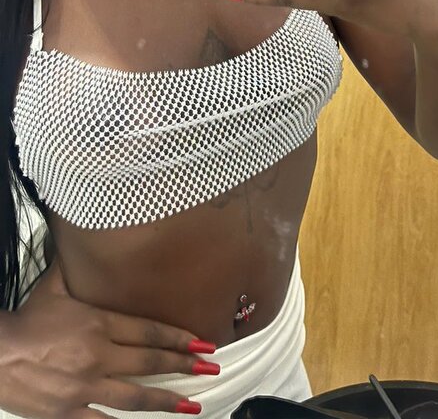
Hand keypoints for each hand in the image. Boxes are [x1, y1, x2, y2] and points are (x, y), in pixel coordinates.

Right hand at [0, 261, 214, 417]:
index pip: (150, 332)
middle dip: (184, 366)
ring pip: (135, 397)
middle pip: (150, 362)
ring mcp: (84, 387)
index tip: (204, 344)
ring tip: (193, 405)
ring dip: (167, 401)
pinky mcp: (66, 413)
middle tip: (210, 370)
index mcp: (99, 323)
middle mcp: (98, 355)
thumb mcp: (55, 286)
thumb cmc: (25, 321)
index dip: (180, 339)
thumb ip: (78, 267)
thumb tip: (88, 237)